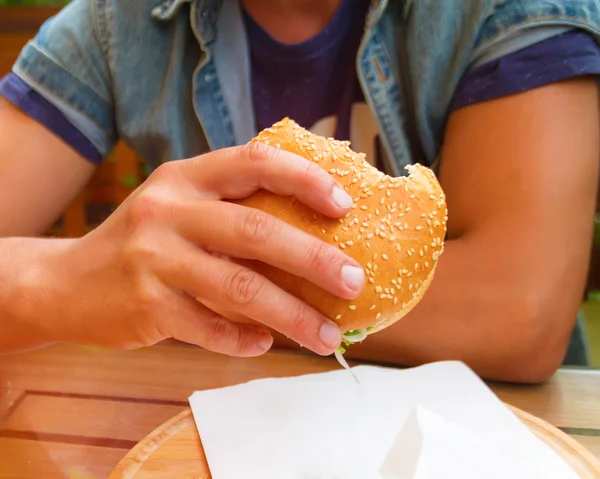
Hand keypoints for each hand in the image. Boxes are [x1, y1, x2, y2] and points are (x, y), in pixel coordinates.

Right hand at [39, 143, 364, 356]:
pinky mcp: (146, 306)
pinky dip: (244, 341)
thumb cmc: (143, 243)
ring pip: (241, 289)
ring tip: (327, 337)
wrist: (65, 282)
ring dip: (293, 316)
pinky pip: (210, 329)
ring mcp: (154, 259)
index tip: (345, 206)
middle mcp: (170, 211)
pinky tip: (265, 344)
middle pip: (257, 232)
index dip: (305, 179)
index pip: (255, 162)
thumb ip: (231, 210)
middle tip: (354, 283)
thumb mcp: (179, 207)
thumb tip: (313, 232)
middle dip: (315, 259)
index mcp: (187, 178)